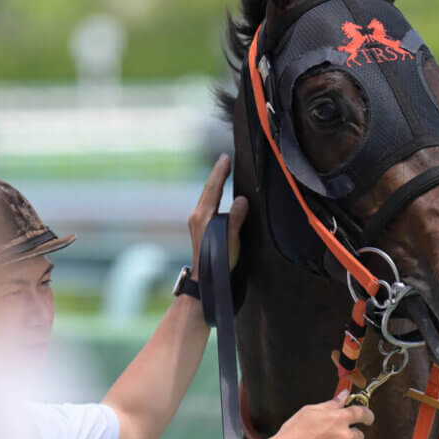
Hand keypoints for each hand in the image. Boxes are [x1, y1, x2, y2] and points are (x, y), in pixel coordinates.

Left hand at [188, 155, 249, 272]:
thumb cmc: (218, 262)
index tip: (226, 157)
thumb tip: (242, 199)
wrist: (205, 280)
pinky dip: (214, 195)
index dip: (220, 172)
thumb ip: (236, 218)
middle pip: (208, 190)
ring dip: (215, 184)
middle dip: (217, 174)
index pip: (214, 188)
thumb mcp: (230, 239)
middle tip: (225, 160)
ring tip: (223, 173)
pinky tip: (219, 197)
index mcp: (203, 216)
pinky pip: (207, 205)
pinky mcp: (199, 229)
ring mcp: (197, 223)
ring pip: (206, 197)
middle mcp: (197, 216)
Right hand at [268, 393, 373, 438]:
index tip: (367, 418)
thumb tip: (344, 396)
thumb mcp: (310, 411)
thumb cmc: (294, 433)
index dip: (367, 415)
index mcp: (339, 419)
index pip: (363, 414)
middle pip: (359, 435)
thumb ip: (331, 404)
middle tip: (334, 435)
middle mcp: (344, 437)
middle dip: (350, 435)